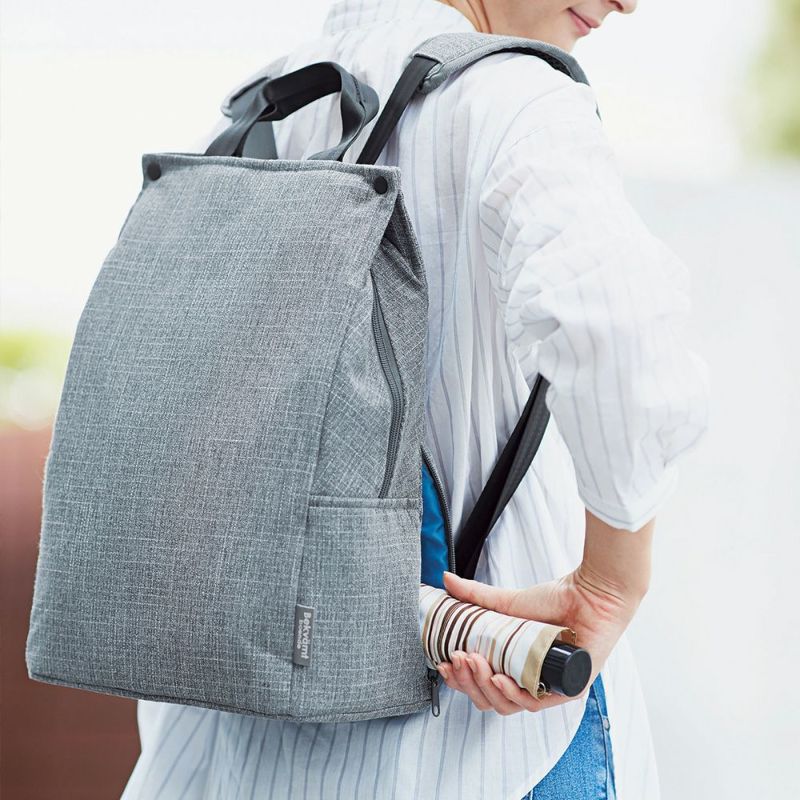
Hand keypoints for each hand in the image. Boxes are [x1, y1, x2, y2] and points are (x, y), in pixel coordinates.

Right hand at [436, 550, 647, 713]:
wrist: (589, 593)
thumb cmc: (556, 599)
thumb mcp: (506, 602)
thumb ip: (475, 595)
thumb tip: (446, 579)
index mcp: (514, 668)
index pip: (481, 686)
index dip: (459, 680)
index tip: (445, 662)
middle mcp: (530, 682)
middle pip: (489, 699)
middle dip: (468, 682)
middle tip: (459, 658)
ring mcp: (548, 689)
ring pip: (507, 705)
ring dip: (485, 686)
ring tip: (474, 662)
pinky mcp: (567, 690)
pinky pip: (535, 703)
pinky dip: (513, 693)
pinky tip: (498, 677)